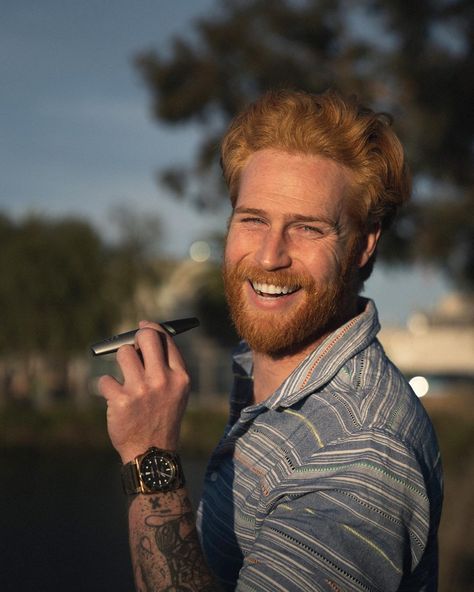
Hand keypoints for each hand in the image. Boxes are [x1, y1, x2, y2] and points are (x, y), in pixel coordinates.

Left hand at [98, 321, 190, 462]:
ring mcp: (142, 390)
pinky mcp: (122, 400)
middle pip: (146, 337)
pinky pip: (105, 380)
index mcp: (180, 376)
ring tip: (125, 381)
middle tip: (131, 345)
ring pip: (123, 354)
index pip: (166, 339)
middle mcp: (163, 380)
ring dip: (121, 365)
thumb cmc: (162, 418)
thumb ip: (167, 366)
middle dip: (135, 336)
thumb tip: (146, 337)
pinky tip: (116, 400)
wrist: (152, 453)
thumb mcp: (177, 392)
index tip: (143, 325)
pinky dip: (107, 389)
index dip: (152, 328)